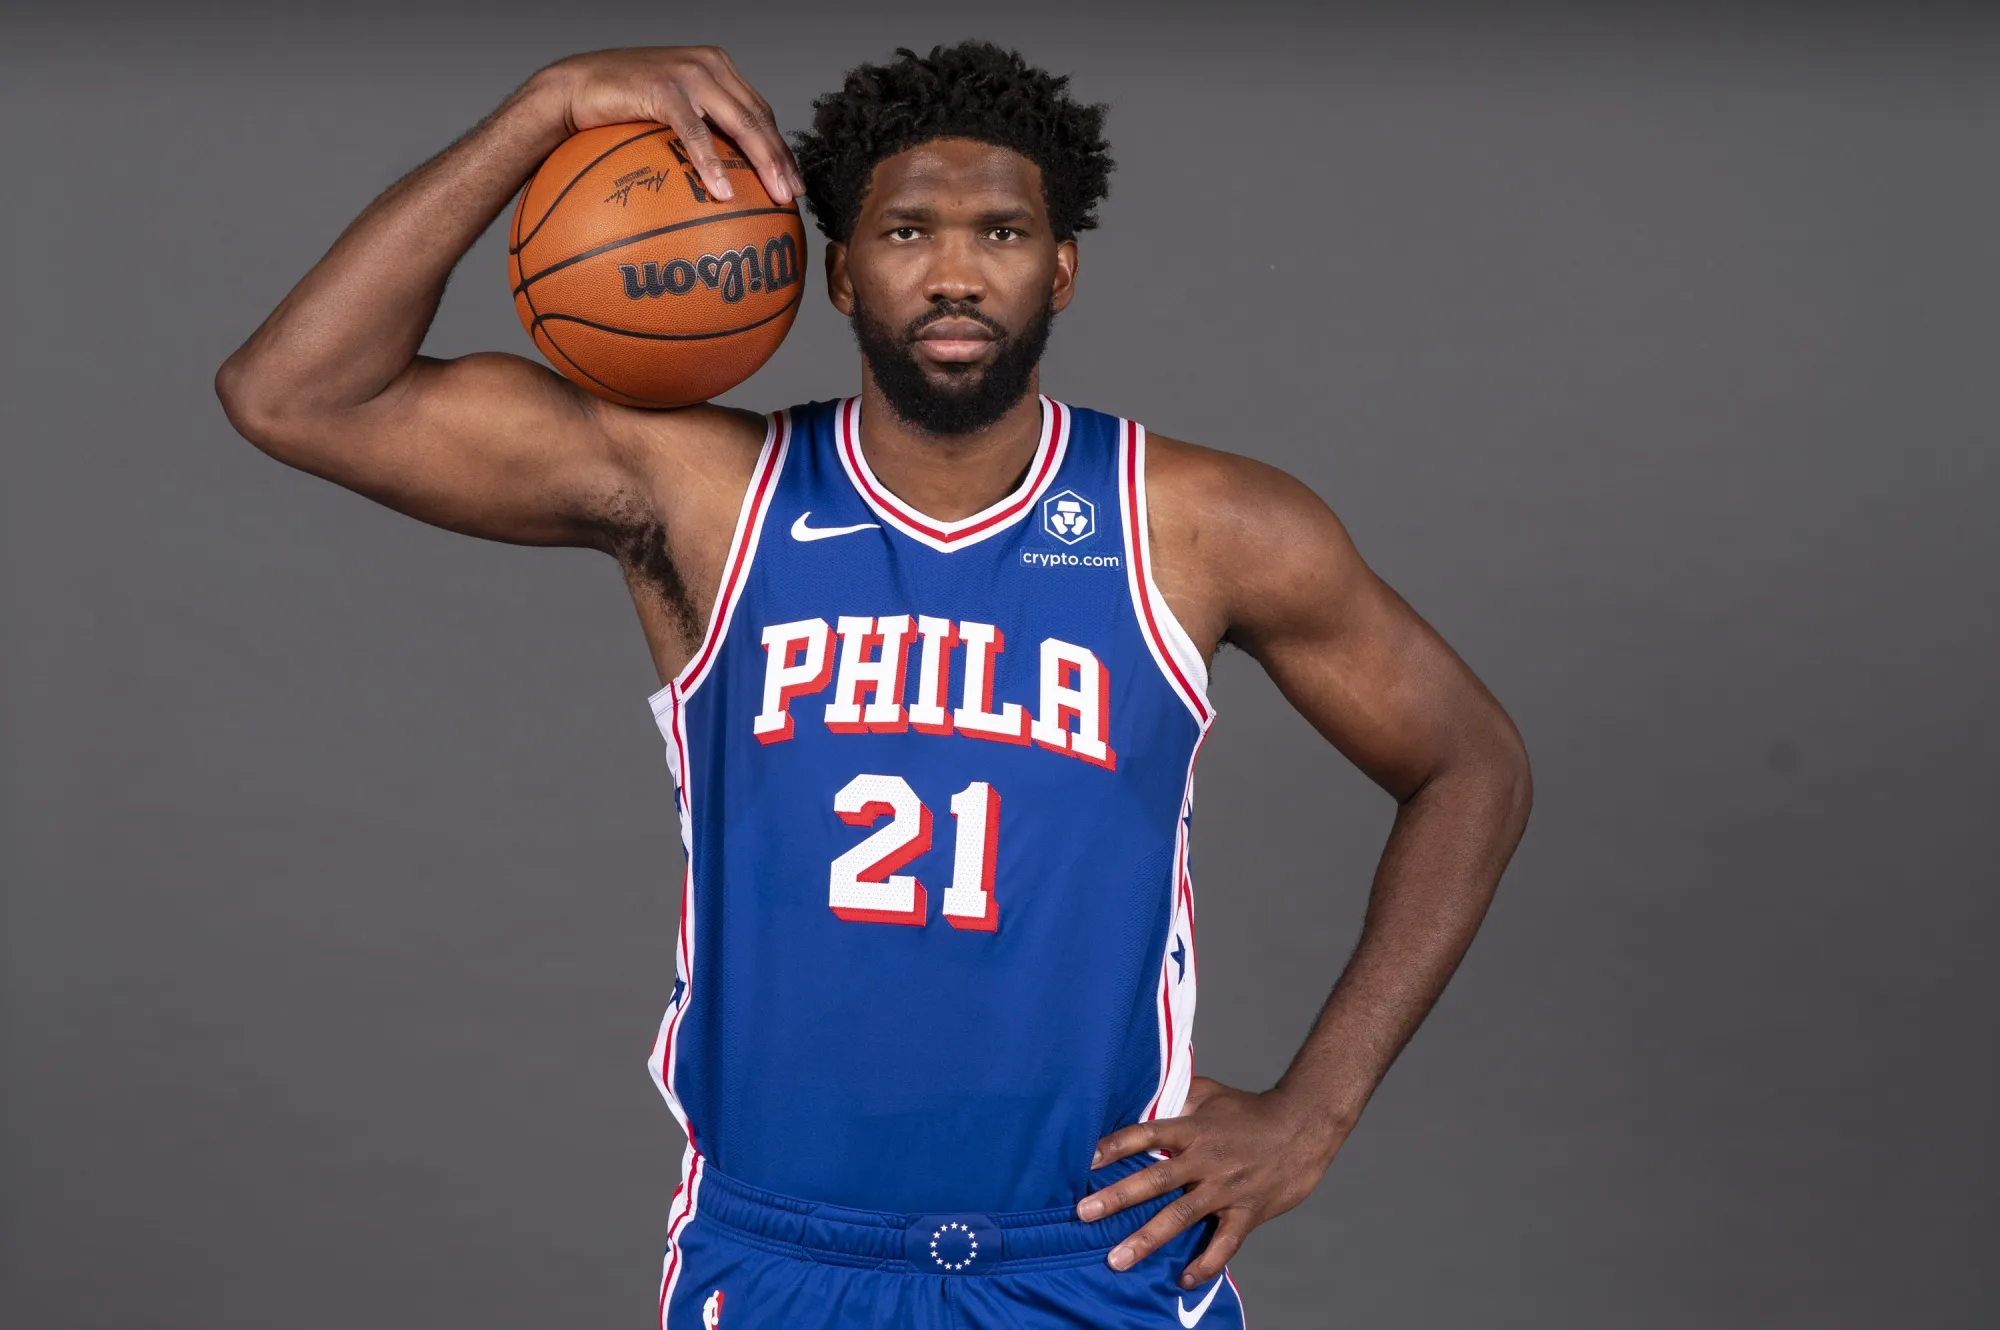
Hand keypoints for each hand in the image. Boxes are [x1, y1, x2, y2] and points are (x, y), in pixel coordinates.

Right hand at [536, 46, 802, 204]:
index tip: (793, 183)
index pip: (761, 112)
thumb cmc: (620, 107)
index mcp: (718, 68)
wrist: (575, 86)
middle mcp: (710, 65)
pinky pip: (695, 133)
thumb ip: (700, 127)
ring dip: (762, 163)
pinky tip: (723, 192)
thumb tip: (726, 176)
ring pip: (740, 122)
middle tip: (794, 197)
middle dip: (781, 160)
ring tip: (776, 196)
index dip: (781, 148)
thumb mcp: (670, 111)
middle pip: (759, 118)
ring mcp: (689, 73)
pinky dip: (711, 163)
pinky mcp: (664, 89)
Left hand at [1077, 1077, 1344, 1287]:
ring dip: (1147, 1239)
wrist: (1304, 1126)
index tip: (1086, 1160)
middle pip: (1155, 1179)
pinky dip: (1204, 1264)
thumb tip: (1143, 1099)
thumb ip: (1177, 1098)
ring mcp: (1226, 1188)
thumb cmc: (1252, 1110)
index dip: (1115, 1146)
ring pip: (1181, 1217)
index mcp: (1194, 1129)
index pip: (1147, 1134)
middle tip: (1084, 1214)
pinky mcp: (1248, 1211)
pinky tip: (1183, 1280)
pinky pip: (1224, 1244)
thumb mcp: (1211, 1094)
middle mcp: (1206, 1159)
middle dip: (1118, 1198)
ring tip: (1117, 1259)